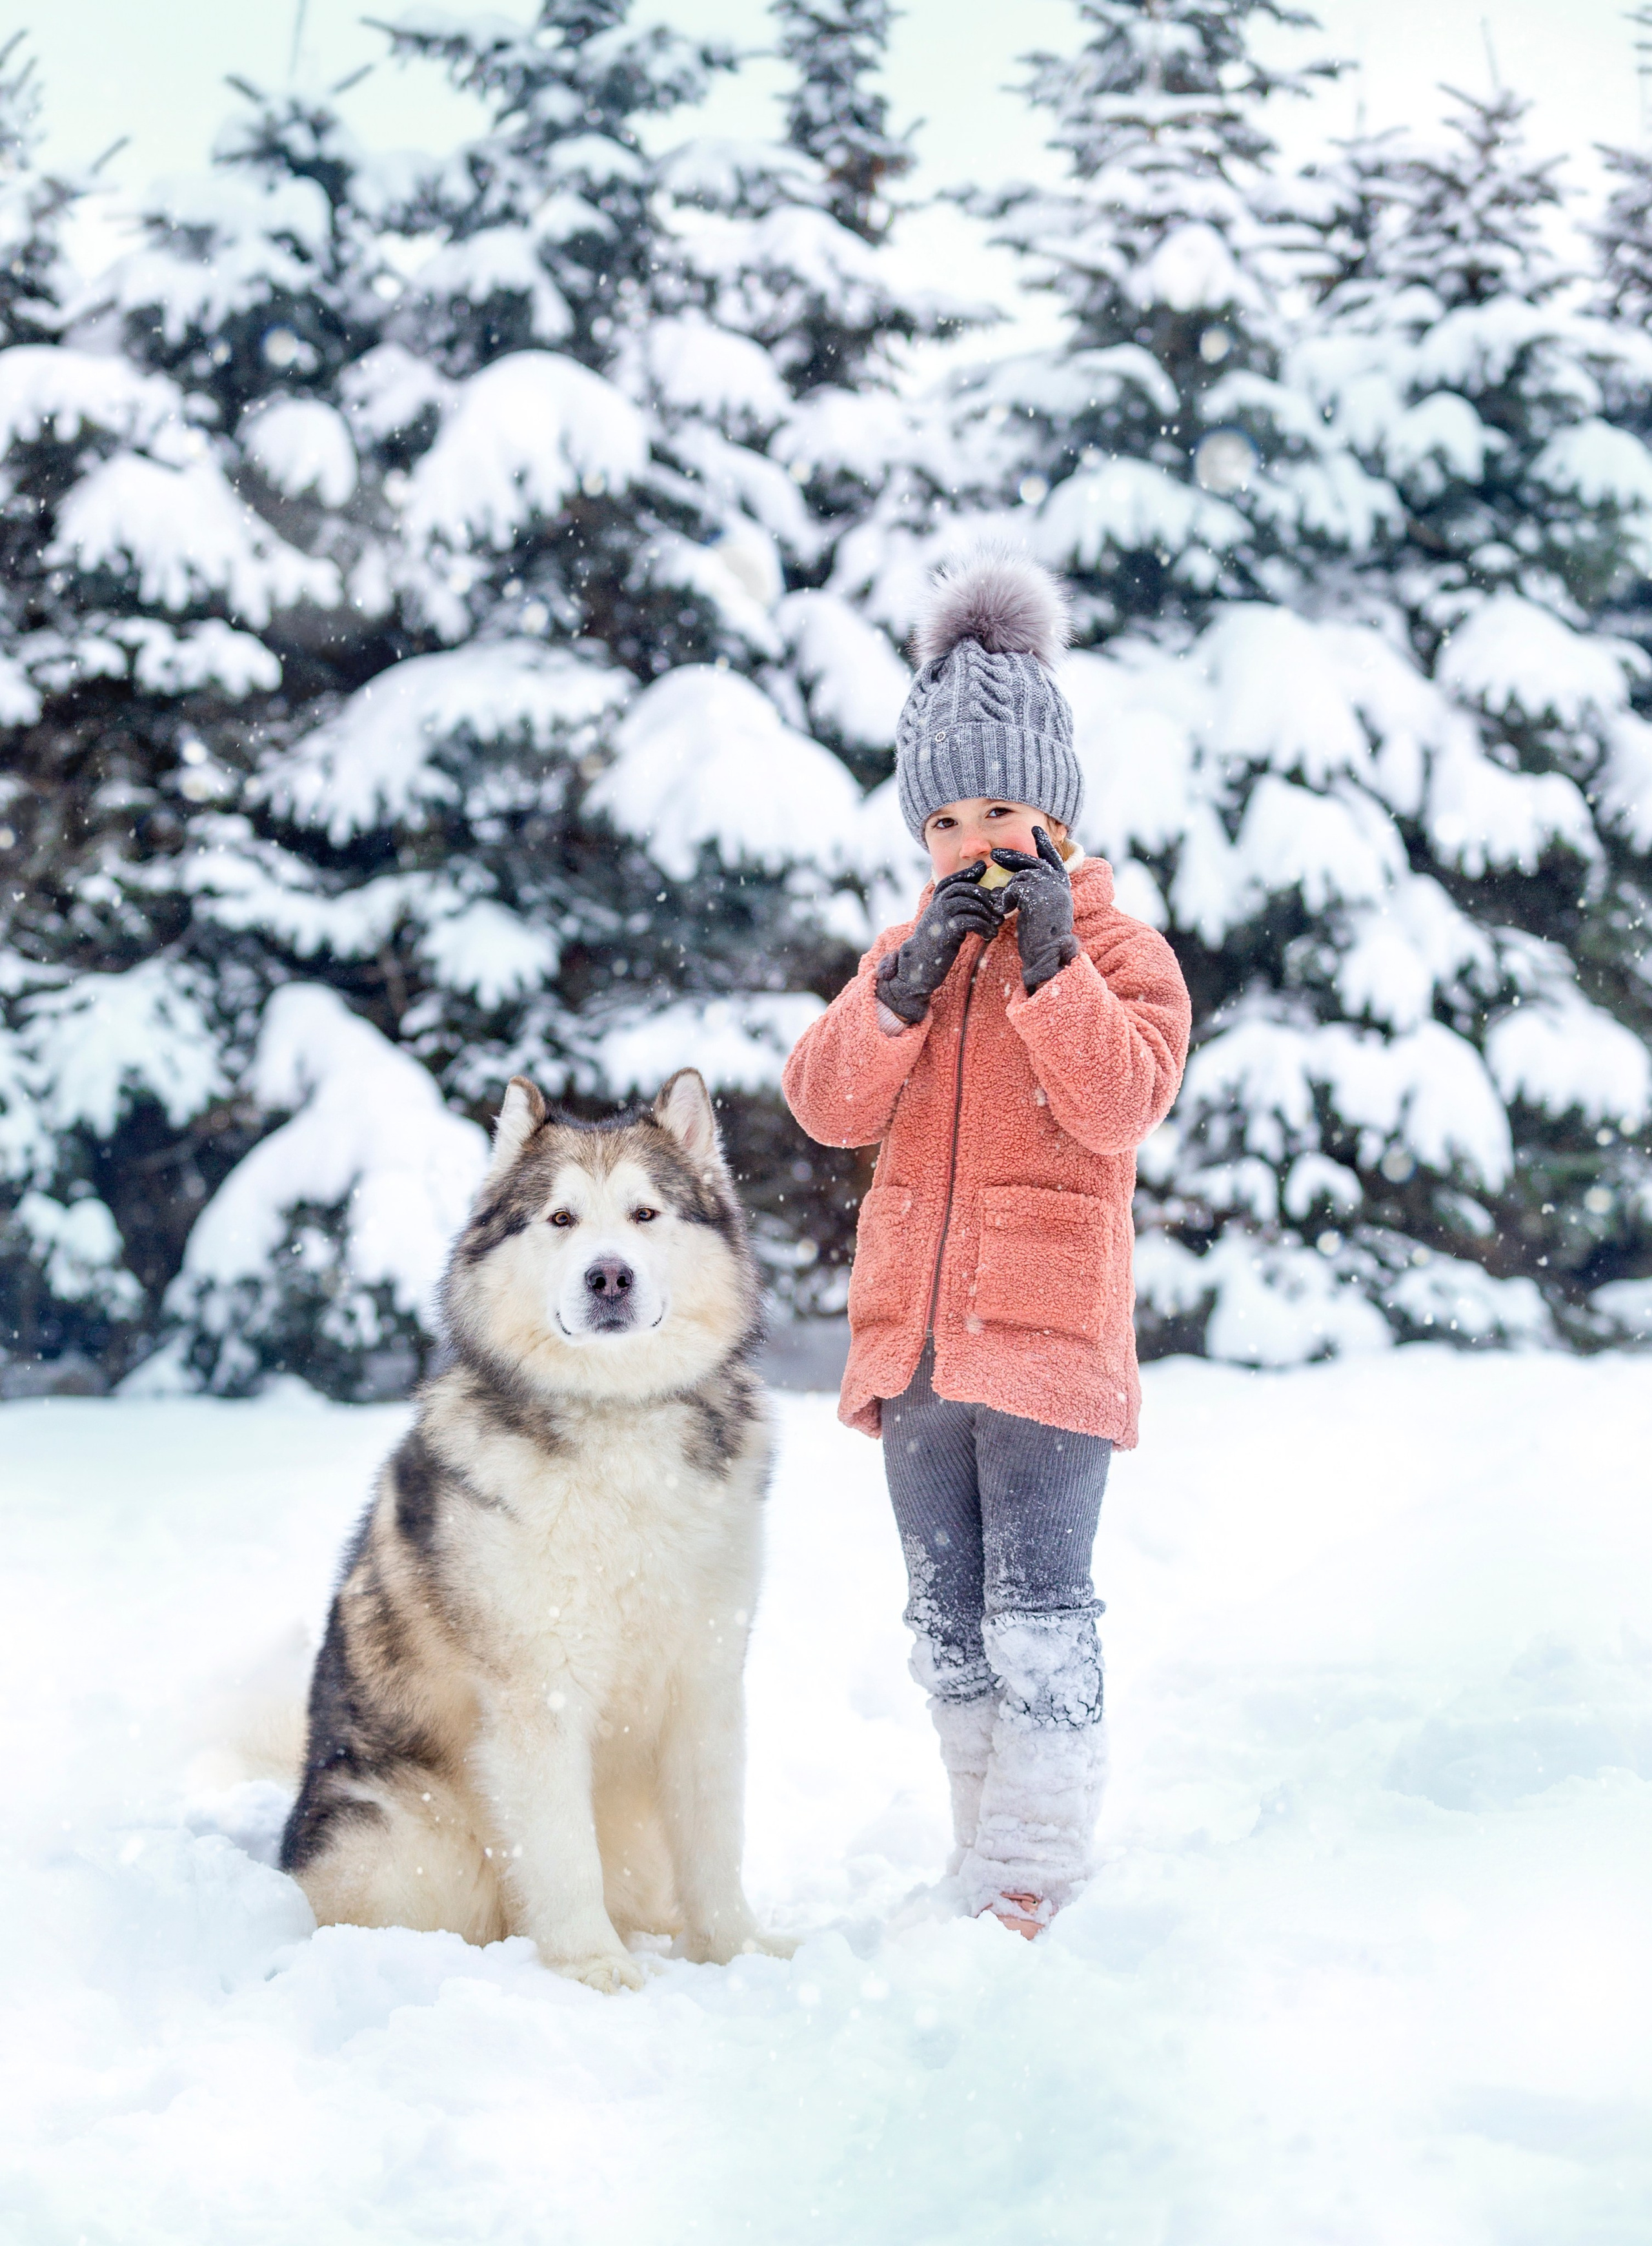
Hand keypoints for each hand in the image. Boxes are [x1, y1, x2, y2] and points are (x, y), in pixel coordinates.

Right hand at [876, 864, 1001, 1022]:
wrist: (918, 967)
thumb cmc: (936, 945)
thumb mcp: (944, 923)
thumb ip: (956, 909)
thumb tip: (979, 898)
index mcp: (935, 902)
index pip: (952, 880)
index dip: (968, 873)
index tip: (982, 869)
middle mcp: (936, 906)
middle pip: (965, 888)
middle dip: (985, 896)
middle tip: (998, 910)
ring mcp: (940, 917)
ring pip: (970, 903)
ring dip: (988, 913)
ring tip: (996, 925)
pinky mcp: (946, 932)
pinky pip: (971, 921)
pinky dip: (985, 927)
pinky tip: (990, 935)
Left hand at [990, 827, 1077, 995]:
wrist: (1047, 955)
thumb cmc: (1040, 938)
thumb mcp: (1041, 909)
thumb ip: (1035, 891)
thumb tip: (1020, 875)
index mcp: (1063, 887)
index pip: (1053, 859)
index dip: (1044, 845)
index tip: (1035, 829)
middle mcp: (1059, 884)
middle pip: (1033, 862)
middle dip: (1013, 856)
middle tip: (995, 853)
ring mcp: (1050, 888)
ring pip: (1021, 876)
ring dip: (1008, 889)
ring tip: (1002, 905)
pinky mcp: (1036, 896)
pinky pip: (1014, 888)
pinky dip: (1005, 899)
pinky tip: (1004, 911)